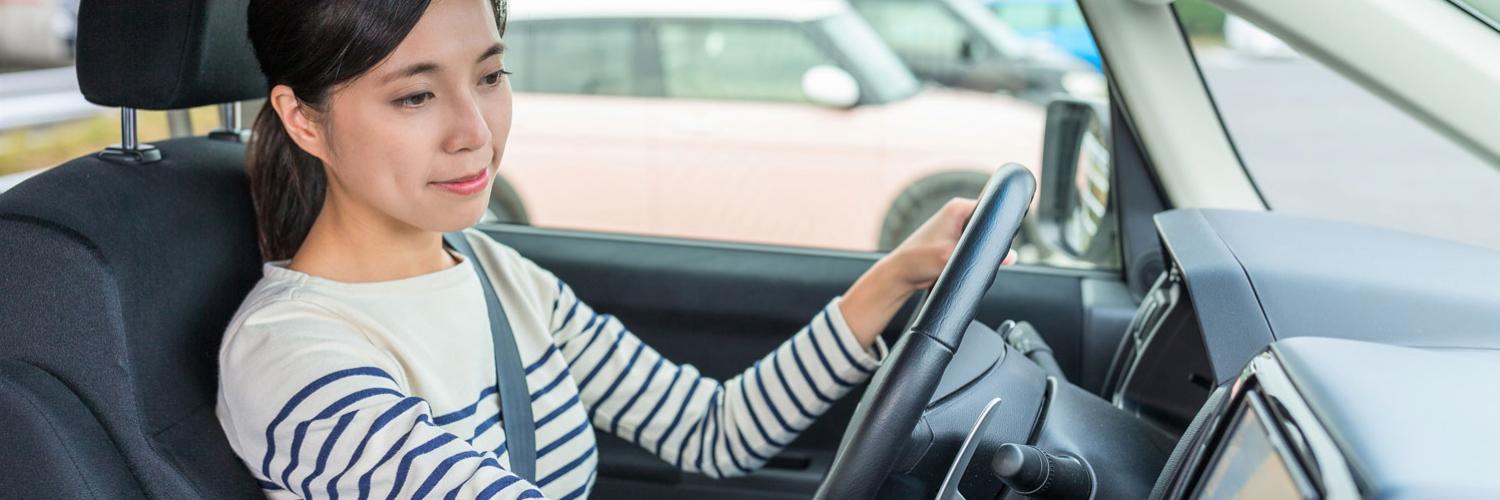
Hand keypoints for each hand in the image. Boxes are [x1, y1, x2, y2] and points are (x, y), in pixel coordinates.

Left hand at [839, 198, 1015, 347]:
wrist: (900, 274)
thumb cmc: (919, 260)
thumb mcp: (954, 257)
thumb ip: (983, 255)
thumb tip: (1012, 256)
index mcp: (958, 207)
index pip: (991, 209)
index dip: (999, 225)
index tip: (1002, 240)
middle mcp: (957, 213)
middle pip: (988, 225)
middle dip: (990, 241)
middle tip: (984, 255)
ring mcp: (956, 228)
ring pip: (981, 239)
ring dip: (981, 251)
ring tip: (969, 260)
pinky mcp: (954, 242)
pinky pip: (972, 247)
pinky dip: (973, 256)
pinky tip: (967, 265)